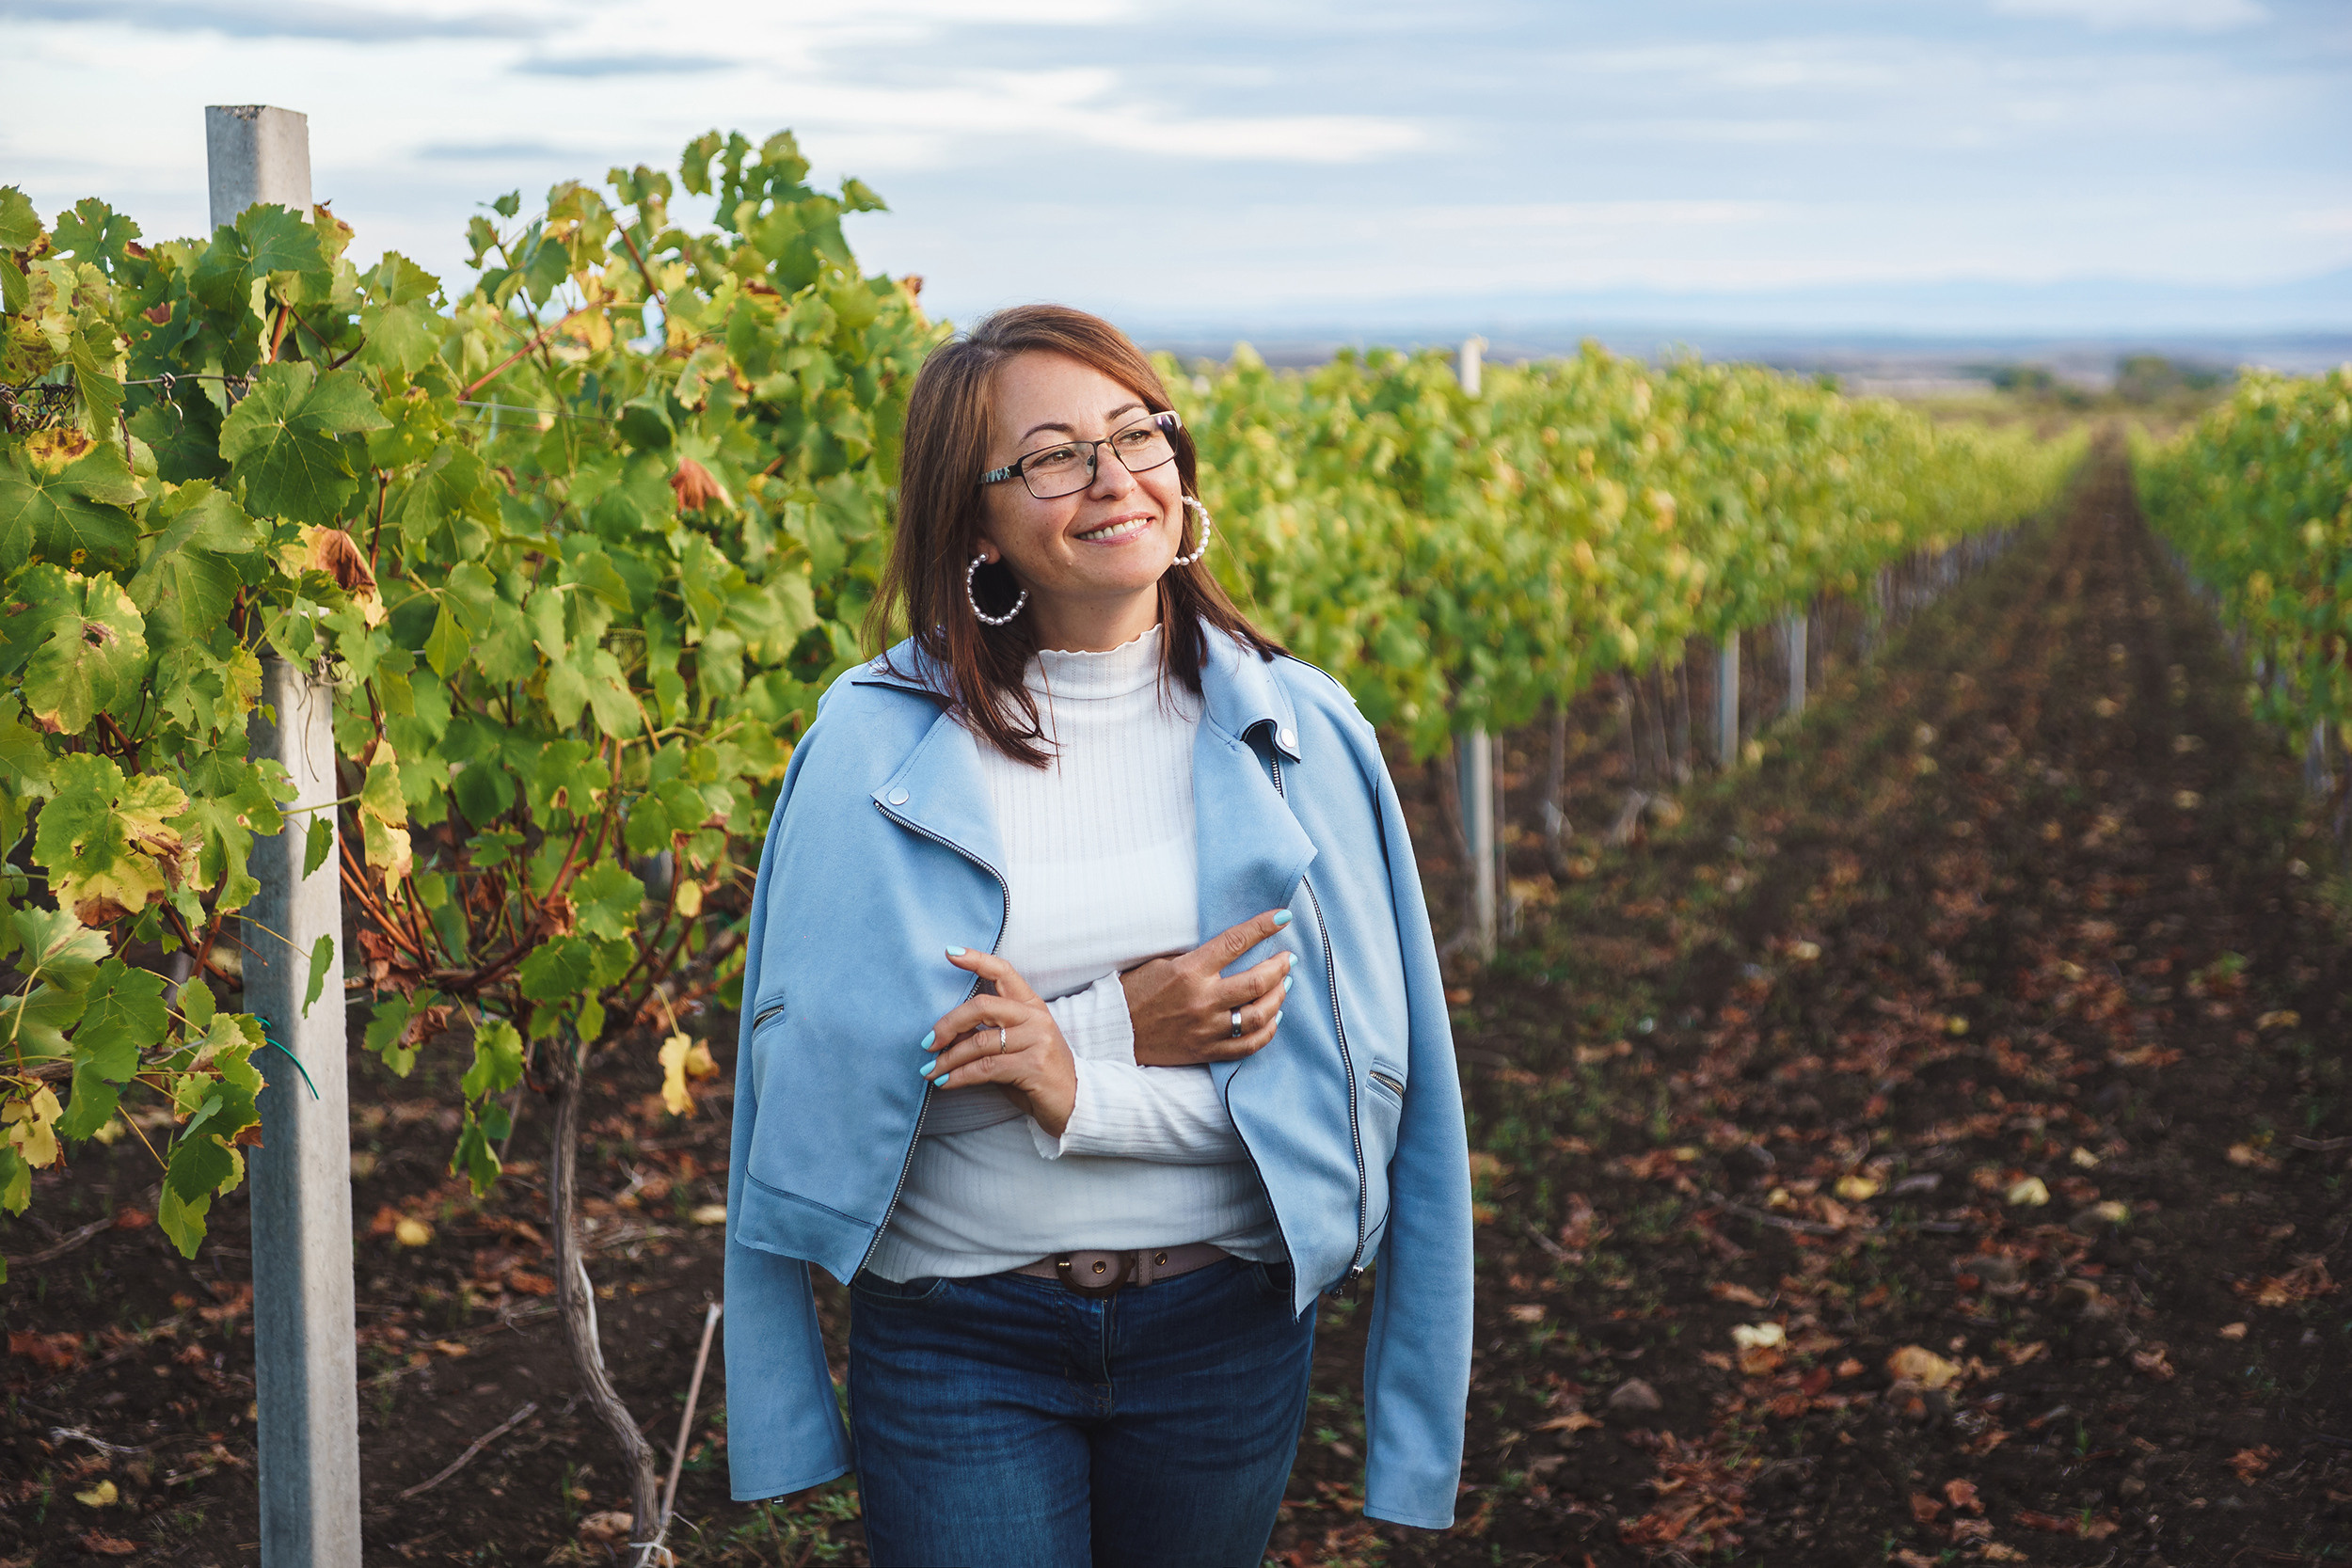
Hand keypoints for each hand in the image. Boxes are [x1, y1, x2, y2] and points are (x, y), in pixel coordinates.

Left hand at [921, 949, 1079, 1138]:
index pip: (1003, 972)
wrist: (1074, 1103)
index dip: (976, 960)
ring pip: (979, 1042)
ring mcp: (1037, 1040)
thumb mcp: (1015, 1047)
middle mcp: (1036, 1018)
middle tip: (928, 1042)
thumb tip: (947, 1035)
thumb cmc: (1038, 1074)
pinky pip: (985, 1068)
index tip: (950, 953)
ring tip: (930, 1071)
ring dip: (949, 1059)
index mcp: (1032, 1006)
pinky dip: (959, 1076)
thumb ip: (988, 1034)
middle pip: (981, 1007)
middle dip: (948, 1025)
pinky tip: (946, 1083)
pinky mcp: (1034, 1066)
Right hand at [1119, 910, 1295, 1067]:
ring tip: (1285, 985)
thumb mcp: (1163, 962)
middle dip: (1279, 966)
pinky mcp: (1206, 1051)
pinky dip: (1267, 1031)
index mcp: (1189, 971)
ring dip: (1279, 997)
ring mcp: (1206, 1029)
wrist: (1114, 1030)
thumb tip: (1233, 948)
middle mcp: (1202, 1000)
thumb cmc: (1136, 990)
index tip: (1282, 918)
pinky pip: (1248, 1045)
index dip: (1262, 927)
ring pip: (1259, 1015)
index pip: (1235, 942)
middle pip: (1257, 982)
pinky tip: (1274, 1018)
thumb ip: (1198, 958)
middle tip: (1288, 958)